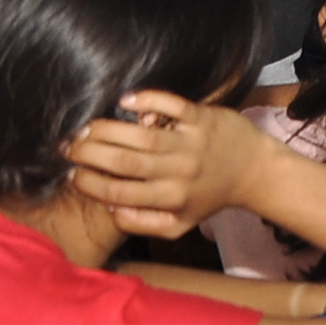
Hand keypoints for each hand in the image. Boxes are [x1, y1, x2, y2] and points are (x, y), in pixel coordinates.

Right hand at [63, 92, 280, 238]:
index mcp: (170, 199)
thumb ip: (142, 223)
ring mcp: (192, 143)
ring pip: (142, 135)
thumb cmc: (210, 196)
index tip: (71, 174)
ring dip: (108, 129)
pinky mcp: (203, 119)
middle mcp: (179, 171)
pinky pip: (174, 106)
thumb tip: (109, 208)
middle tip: (68, 147)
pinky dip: (149, 100)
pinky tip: (126, 101)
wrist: (257, 171)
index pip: (118, 192)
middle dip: (89, 154)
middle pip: (124, 162)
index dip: (88, 183)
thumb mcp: (179, 224)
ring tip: (87, 129)